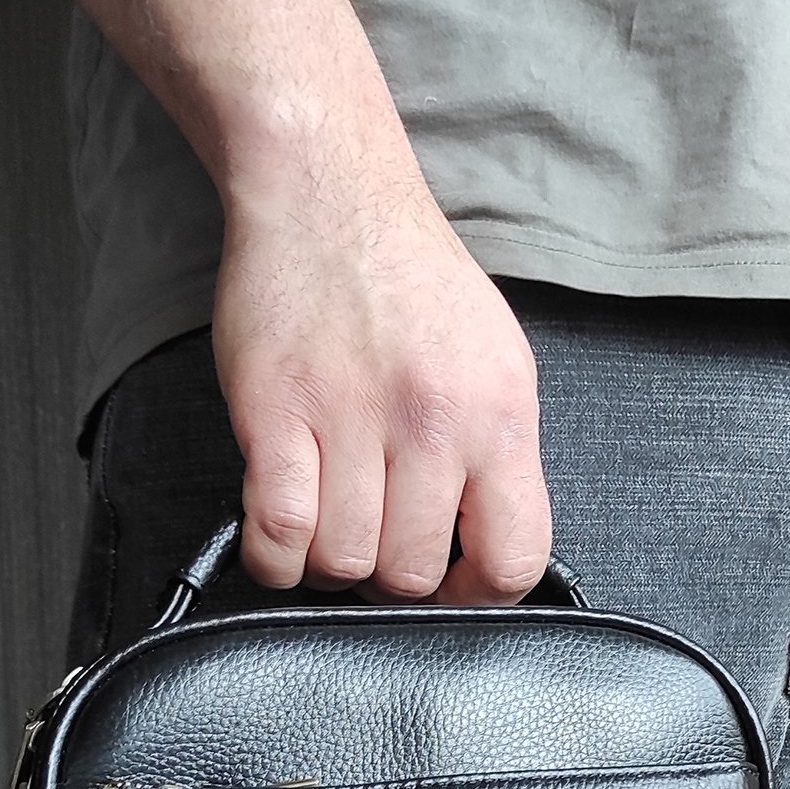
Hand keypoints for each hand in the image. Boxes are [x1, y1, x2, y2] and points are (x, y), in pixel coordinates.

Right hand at [211, 155, 550, 604]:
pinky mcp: (275, 412)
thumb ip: (496, 457)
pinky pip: (279, 534)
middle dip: (388, 577)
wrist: (330, 194)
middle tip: (372, 540)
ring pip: (343, 562)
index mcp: (499, 414)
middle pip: (411, 572)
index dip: (478, 594)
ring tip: (326, 523)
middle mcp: (433, 419)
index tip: (450, 585)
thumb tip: (484, 546)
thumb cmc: (409, 280)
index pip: (514, 558)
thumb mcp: (496, 364)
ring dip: (328, 563)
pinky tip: (280, 536)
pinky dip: (275, 558)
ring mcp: (351, 416)